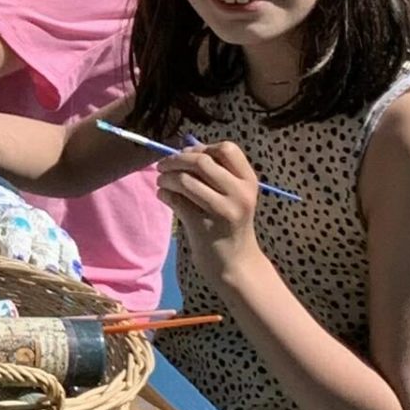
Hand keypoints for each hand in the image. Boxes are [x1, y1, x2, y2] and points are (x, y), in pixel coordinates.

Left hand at [156, 139, 261, 284]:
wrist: (235, 262)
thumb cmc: (229, 223)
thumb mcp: (234, 196)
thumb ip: (215, 174)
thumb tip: (182, 151)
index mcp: (248, 180)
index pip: (226, 149)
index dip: (201, 147)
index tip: (185, 155)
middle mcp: (240, 193)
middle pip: (201, 161)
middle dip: (175, 160)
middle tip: (162, 166)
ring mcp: (224, 210)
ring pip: (185, 180)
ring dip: (166, 178)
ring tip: (161, 182)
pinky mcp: (205, 226)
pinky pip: (176, 201)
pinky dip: (164, 194)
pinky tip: (163, 196)